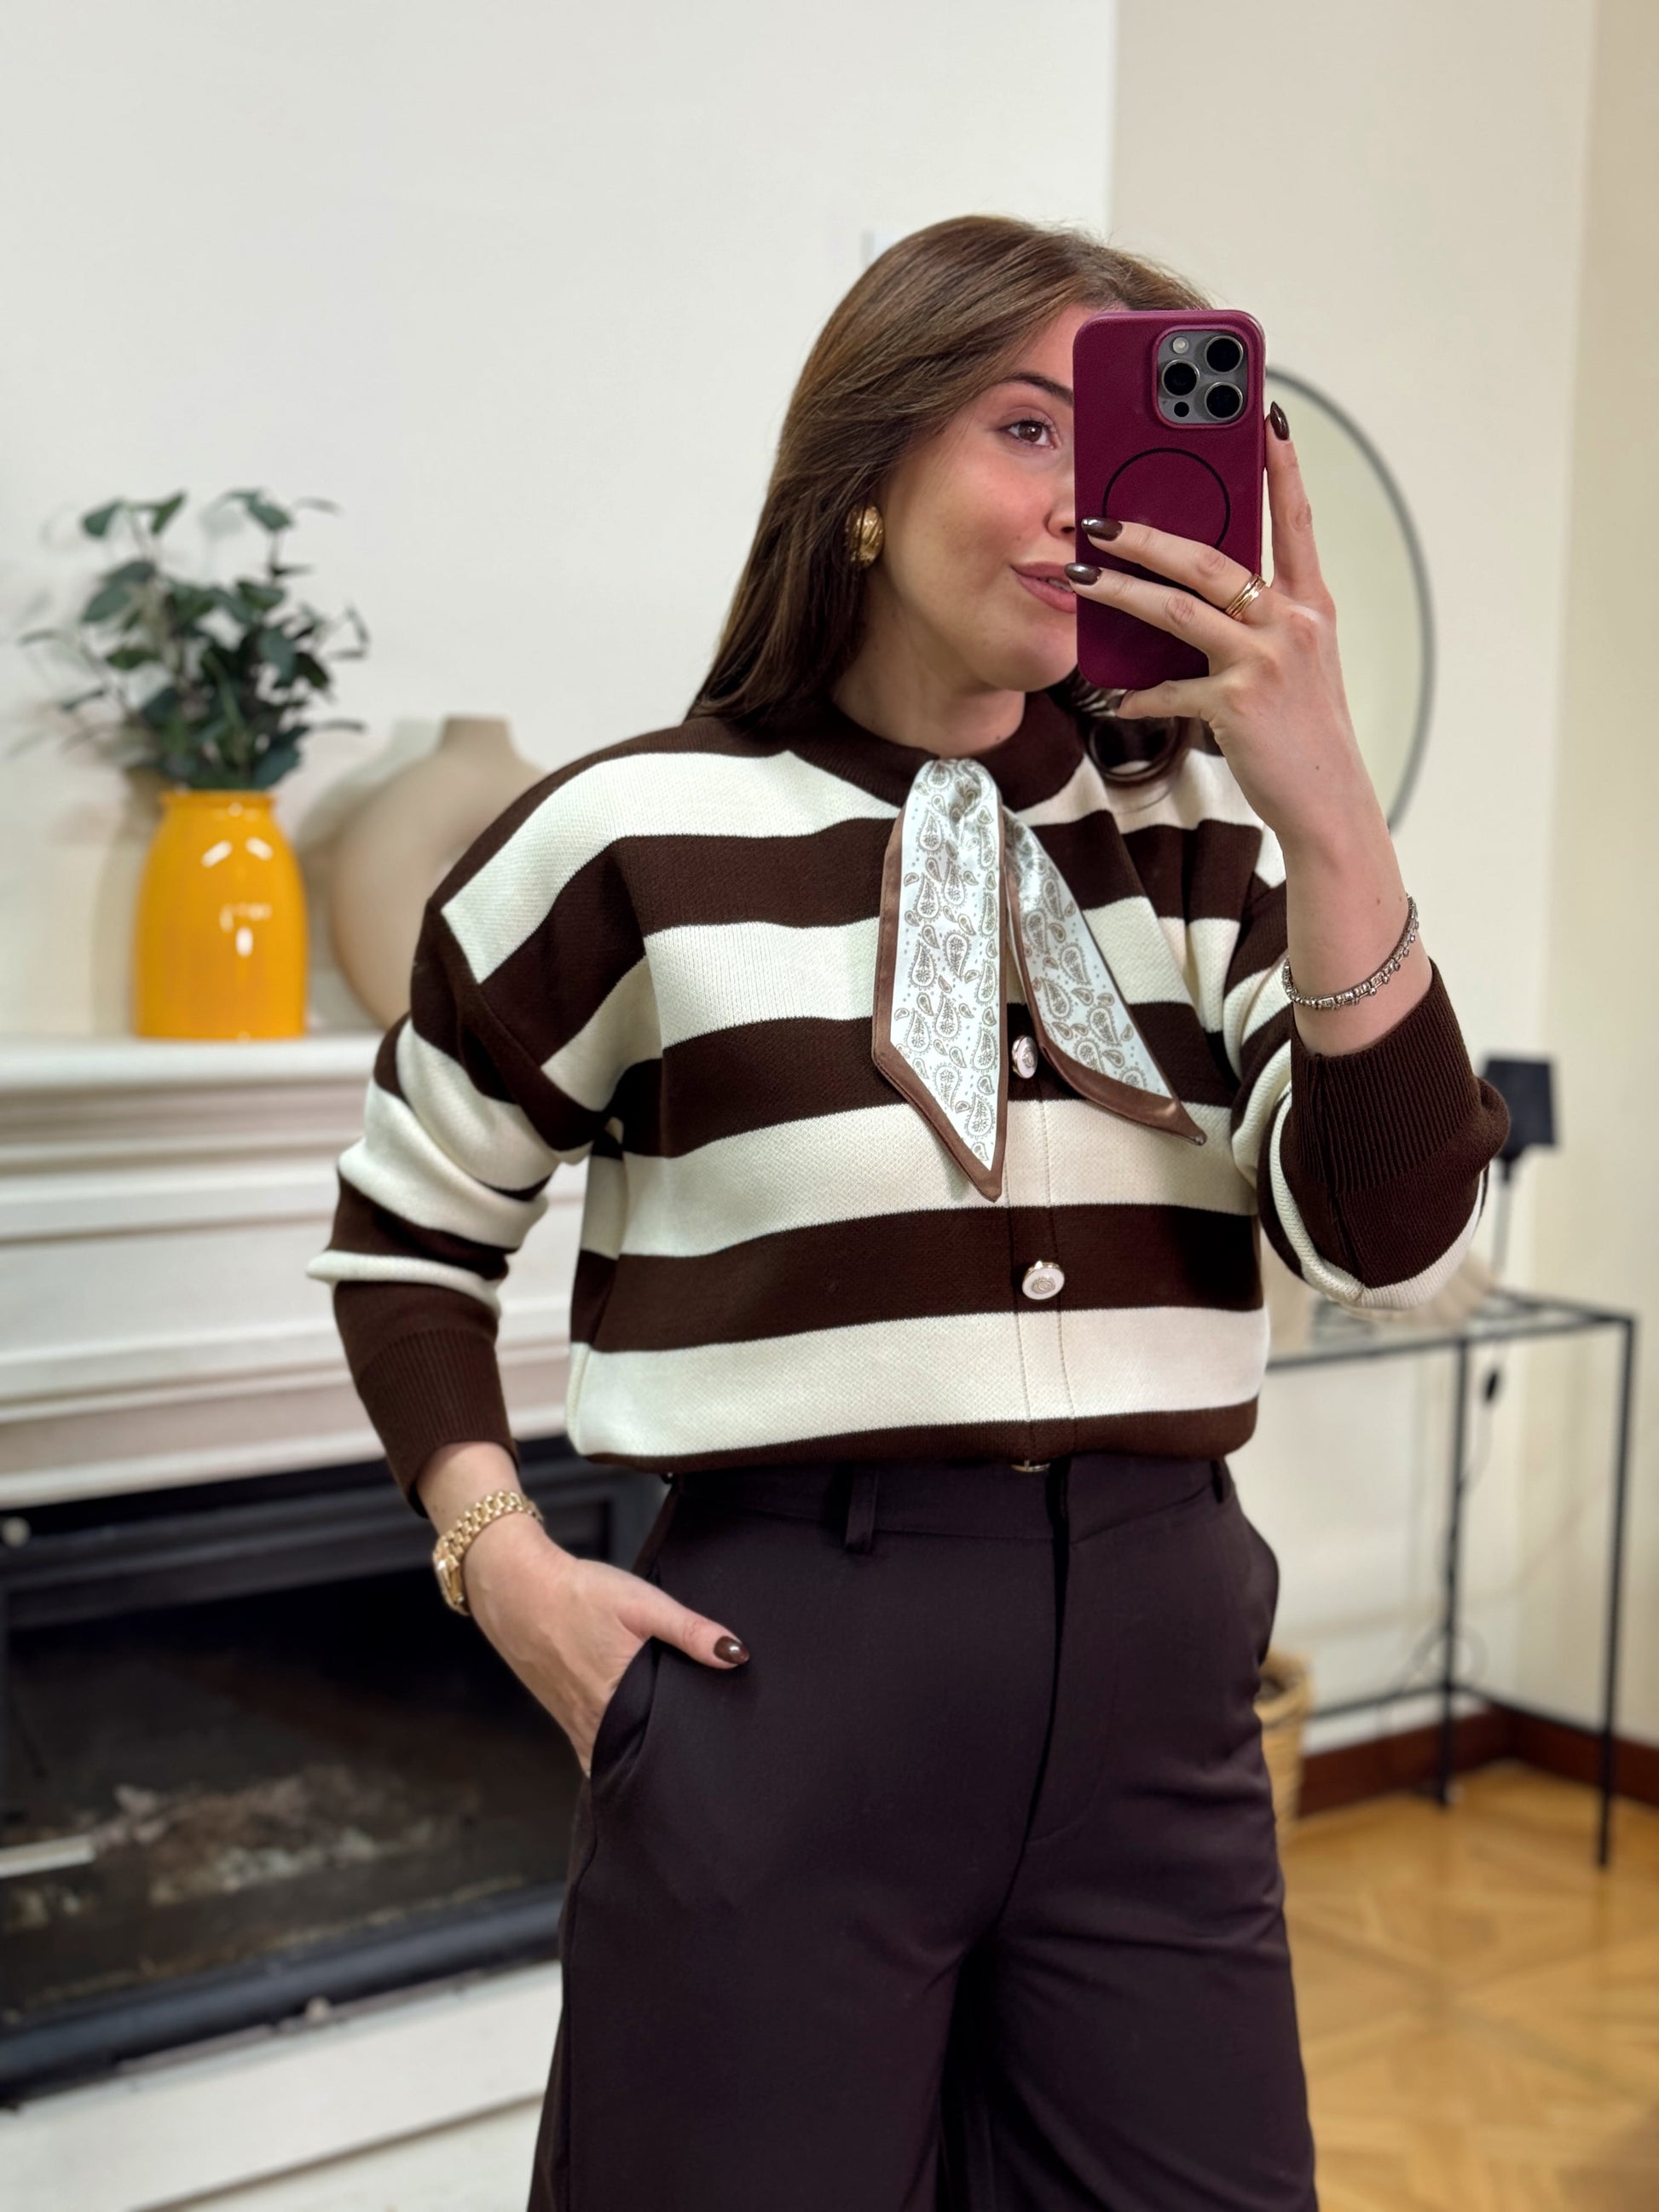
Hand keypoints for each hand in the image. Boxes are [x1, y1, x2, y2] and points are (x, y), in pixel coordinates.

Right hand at [458, 1509, 749, 1777]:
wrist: (517, 1588)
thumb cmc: (578, 1595)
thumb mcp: (642, 1604)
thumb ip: (690, 1631)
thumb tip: (736, 1655)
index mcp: (616, 1704)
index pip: (660, 1749)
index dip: (687, 1754)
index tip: (714, 1758)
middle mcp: (593, 1725)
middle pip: (638, 1758)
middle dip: (667, 1763)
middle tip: (702, 1761)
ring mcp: (575, 1724)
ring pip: (614, 1756)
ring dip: (639, 1758)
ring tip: (674, 1755)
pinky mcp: (564, 1715)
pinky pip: (592, 1749)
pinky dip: (612, 1752)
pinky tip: (631, 1742)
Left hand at [1067, 410, 1380, 859]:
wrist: (1328, 803)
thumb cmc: (1303, 733)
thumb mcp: (1297, 665)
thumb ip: (1258, 625)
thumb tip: (1199, 601)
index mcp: (1310, 606)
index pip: (1296, 520)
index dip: (1282, 467)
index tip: (1266, 415)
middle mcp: (1291, 624)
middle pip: (1210, 559)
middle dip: (1149, 533)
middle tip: (1100, 517)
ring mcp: (1264, 662)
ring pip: (1178, 610)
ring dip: (1121, 592)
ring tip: (1080, 577)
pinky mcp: (1236, 704)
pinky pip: (1170, 688)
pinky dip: (1138, 693)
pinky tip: (1114, 697)